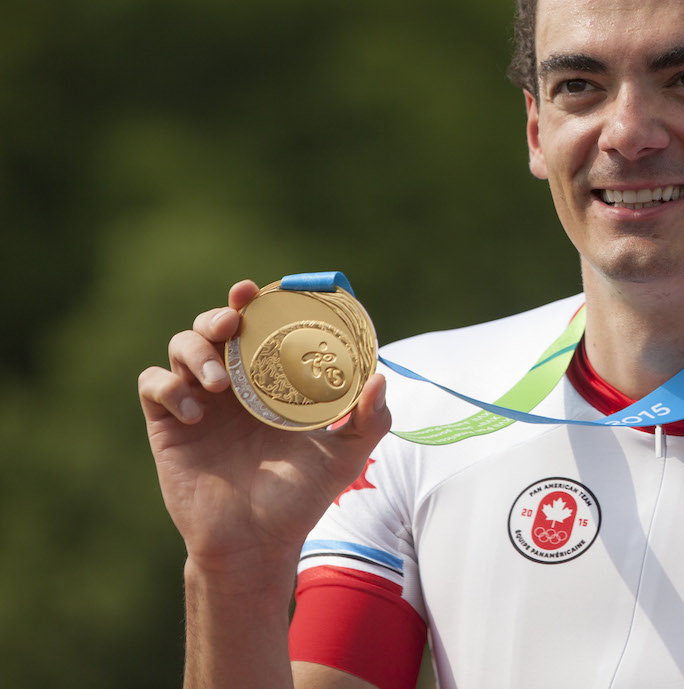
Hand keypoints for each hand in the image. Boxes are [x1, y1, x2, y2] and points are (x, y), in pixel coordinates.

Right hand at [138, 280, 391, 575]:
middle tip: (235, 323)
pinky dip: (169, 387)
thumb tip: (381, 377)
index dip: (260, 303)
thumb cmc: (301, 497)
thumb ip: (370, 418)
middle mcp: (233, 383)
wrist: (257, 542)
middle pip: (215, 324)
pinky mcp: (166, 424)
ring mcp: (197, 400)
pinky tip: (194, 414)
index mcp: (271, 380)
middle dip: (222, 314)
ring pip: (181, 344)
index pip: (261, 327)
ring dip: (197, 351)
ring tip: (220, 383)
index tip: (264, 291)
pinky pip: (152, 383)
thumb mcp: (346, 455)